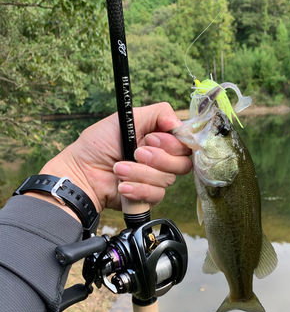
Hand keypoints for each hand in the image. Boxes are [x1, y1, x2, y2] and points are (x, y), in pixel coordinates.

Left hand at [38, 103, 191, 213]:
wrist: (82, 173)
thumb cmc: (99, 145)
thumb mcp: (127, 119)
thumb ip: (157, 113)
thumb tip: (177, 122)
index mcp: (160, 139)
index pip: (185, 142)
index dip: (173, 142)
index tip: (151, 138)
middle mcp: (162, 159)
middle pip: (183, 162)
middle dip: (157, 158)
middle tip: (135, 153)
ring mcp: (156, 179)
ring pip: (167, 179)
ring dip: (140, 173)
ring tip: (119, 168)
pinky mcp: (149, 197)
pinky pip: (156, 195)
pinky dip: (137, 189)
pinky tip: (122, 185)